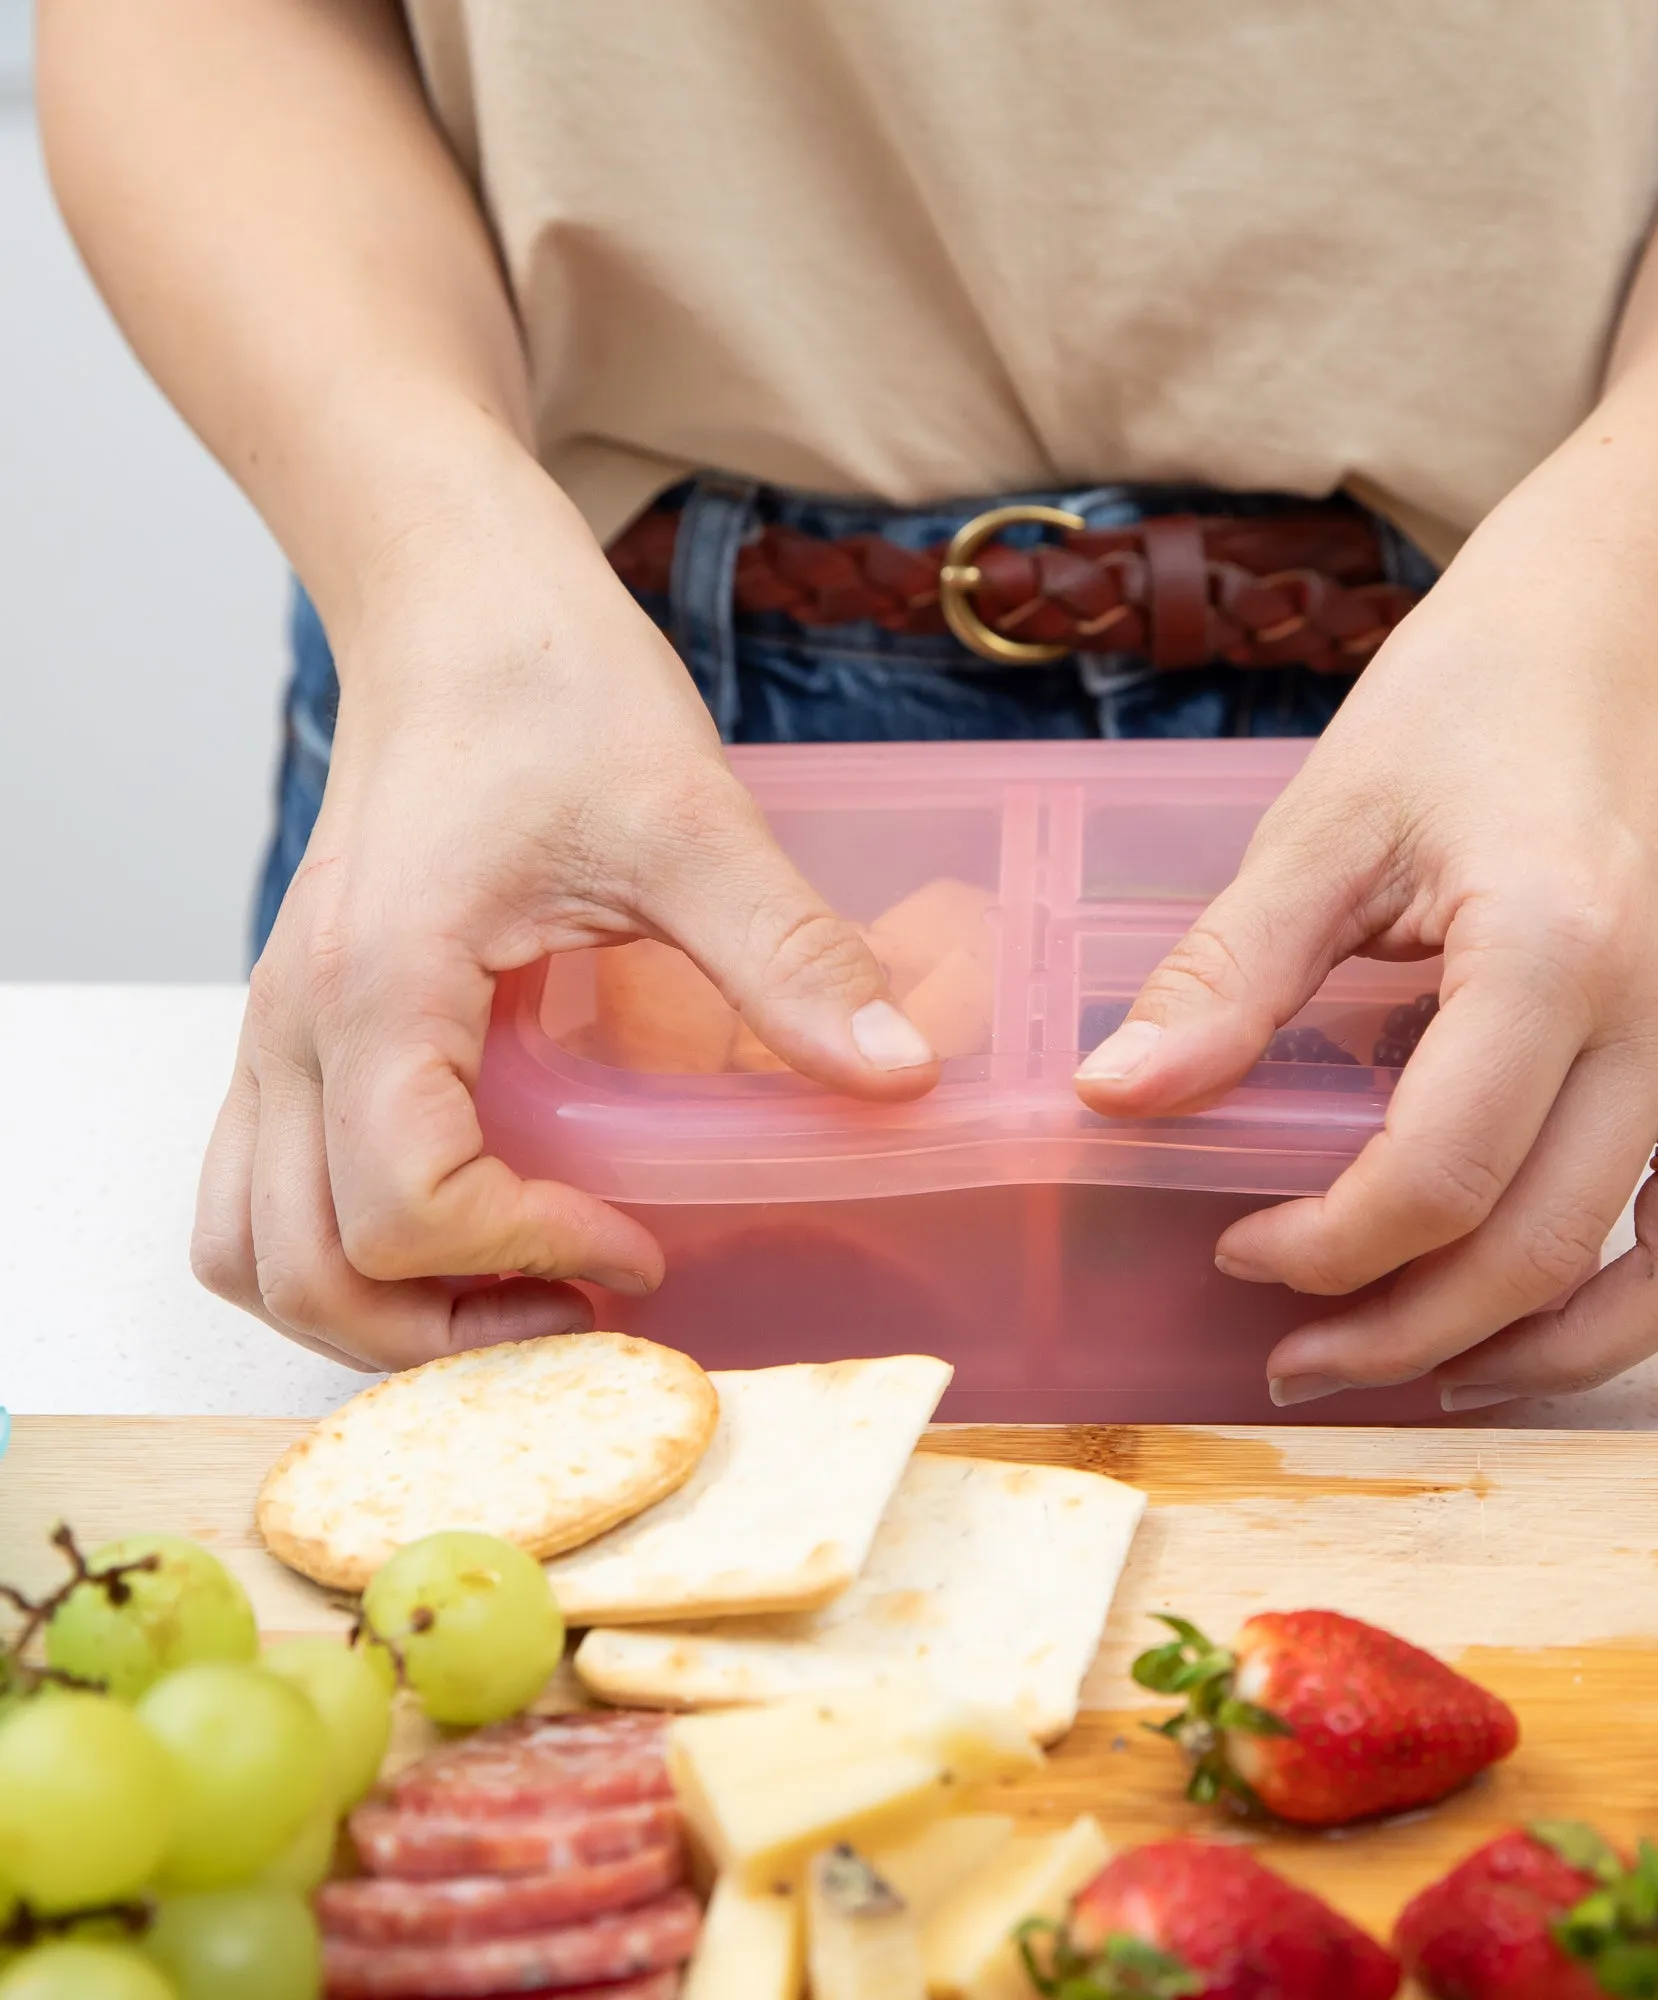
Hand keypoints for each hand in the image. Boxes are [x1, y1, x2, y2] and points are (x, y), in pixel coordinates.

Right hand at [192, 480, 937, 1369]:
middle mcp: (294, 1023)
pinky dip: (341, 1246)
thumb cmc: (548, 684)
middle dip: (440, 1334)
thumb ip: (787, 955)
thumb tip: (899, 1076)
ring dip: (368, 1311)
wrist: (455, 600)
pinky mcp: (302, 1020)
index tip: (640, 1245)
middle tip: (580, 1312)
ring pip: (249, 1243)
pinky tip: (468, 1222)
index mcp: (380, 984)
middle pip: (299, 1267)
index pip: (403, 1206)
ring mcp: (279, 1026)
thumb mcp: (689, 819)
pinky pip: (261, 1182)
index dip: (528, 1252)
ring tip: (515, 1294)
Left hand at [1073, 451, 1657, 1409]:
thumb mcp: (1326, 823)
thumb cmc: (1474, 698)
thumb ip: (1229, 973)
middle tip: (1311, 1355)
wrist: (1632, 614)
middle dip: (1411, 1332)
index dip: (1324, 1250)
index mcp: (1552, 946)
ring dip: (1571, 1352)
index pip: (1436, 1179)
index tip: (1244, 1251)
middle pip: (1551, 1246)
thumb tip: (1113, 1095)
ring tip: (1456, 1375)